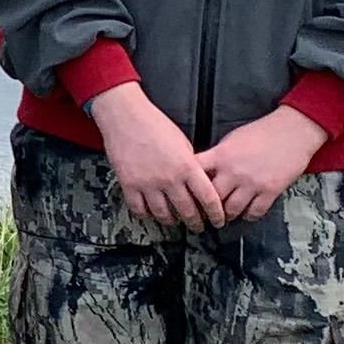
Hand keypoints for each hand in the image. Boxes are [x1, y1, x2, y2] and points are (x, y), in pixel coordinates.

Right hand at [89, 83, 223, 229]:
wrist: (126, 117)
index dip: (216, 214)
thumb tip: (195, 182)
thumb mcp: (182, 143)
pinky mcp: (129, 185)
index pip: (208, 198)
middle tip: (198, 226)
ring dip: (172, 222)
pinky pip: (139, 209)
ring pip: (163, 215)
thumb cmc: (154, 125)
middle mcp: (170, 179)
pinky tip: (151, 214)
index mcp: (187, 167)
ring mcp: (148, 184)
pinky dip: (146, 215)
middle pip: (187, 211)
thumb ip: (190, 165)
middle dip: (196, 223)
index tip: (217, 220)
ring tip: (175, 222)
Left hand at [197, 105, 329, 222]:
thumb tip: (203, 171)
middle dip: (206, 208)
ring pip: (231, 210)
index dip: (187, 186)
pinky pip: (254, 212)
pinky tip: (246, 213)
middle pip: (211, 198)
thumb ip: (217, 156)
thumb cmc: (262, 132)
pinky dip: (248, 215)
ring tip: (224, 216)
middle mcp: (234, 172)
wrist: (293, 131)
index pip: (195, 174)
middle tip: (203, 213)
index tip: (186, 194)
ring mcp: (252, 183)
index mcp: (221, 156)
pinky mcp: (270, 191)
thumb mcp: (232, 139)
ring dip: (226, 215)